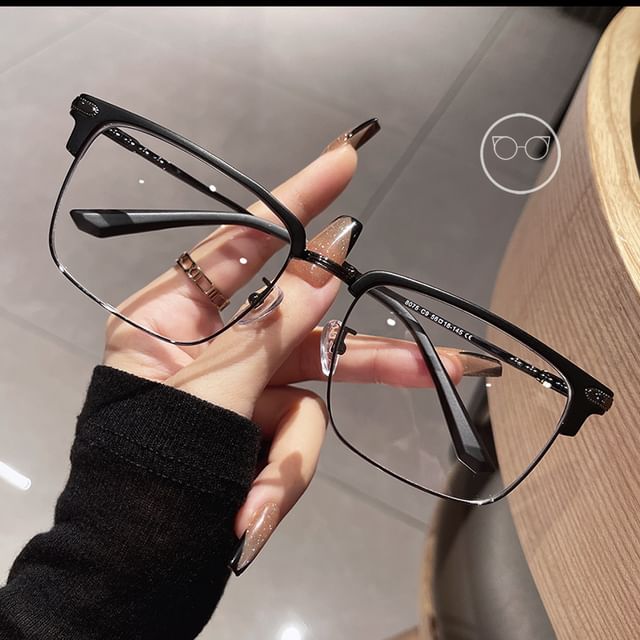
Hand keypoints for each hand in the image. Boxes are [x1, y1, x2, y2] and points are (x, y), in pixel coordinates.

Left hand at [103, 137, 463, 573]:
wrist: (131, 565)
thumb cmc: (145, 469)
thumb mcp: (209, 390)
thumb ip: (272, 328)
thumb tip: (327, 264)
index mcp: (172, 316)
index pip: (245, 242)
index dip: (298, 201)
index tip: (346, 157)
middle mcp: (214, 344)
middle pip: (305, 327)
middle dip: (363, 352)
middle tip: (438, 362)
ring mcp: (242, 389)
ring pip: (309, 399)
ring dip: (293, 455)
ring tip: (256, 503)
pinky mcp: (259, 431)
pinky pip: (295, 444)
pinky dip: (279, 481)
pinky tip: (246, 516)